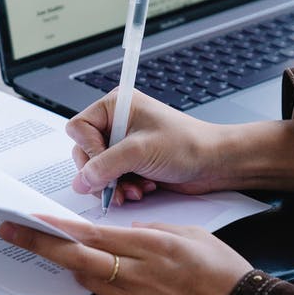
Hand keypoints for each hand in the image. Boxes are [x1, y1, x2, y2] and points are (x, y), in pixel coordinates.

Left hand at [0, 215, 251, 294]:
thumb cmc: (224, 271)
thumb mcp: (193, 234)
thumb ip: (155, 230)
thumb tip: (125, 231)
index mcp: (153, 244)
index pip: (95, 231)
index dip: (60, 224)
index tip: (33, 216)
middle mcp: (140, 272)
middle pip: (80, 255)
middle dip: (42, 242)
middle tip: (11, 231)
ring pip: (88, 284)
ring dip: (67, 273)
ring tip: (41, 263)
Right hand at [67, 90, 233, 201]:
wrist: (214, 163)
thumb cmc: (187, 144)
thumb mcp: (140, 151)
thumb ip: (104, 165)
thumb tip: (81, 179)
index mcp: (116, 106)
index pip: (79, 128)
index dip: (88, 150)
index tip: (104, 166)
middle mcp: (117, 123)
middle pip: (85, 152)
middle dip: (102, 174)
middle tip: (117, 186)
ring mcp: (123, 143)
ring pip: (97, 170)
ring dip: (114, 185)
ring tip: (136, 189)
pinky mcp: (131, 162)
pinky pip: (112, 179)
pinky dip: (124, 188)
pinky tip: (143, 188)